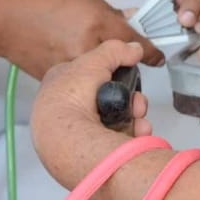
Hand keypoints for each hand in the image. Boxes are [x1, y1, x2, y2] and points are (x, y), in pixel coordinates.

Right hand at [0, 0, 162, 80]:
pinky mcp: (58, 80)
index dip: (150, 53)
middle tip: (123, 56)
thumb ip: (108, 9)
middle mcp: (88, 50)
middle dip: (126, 64)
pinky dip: (83, 76)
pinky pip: (80, 81)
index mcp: (97, 24)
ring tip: (94, 60)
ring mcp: (73, 69)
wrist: (2, 18)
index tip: (158, 58)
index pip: (135, 44)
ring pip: (101, 79)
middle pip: (121, 67)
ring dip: (105, 73)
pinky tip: (74, 64)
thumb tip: (127, 19)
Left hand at [33, 40, 152, 187]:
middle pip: (109, 99)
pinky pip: (119, 139)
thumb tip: (132, 49)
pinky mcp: (93, 150)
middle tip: (135, 100)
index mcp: (62, 85)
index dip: (112, 74)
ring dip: (133, 116)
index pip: (92, 75)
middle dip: (129, 99)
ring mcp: (80, 132)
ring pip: (117, 119)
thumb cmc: (67, 100)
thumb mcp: (94, 60)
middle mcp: (69, 109)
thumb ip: (116, 50)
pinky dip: (132, 135)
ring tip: (137, 115)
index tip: (125, 74)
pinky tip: (137, 131)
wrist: (67, 137)